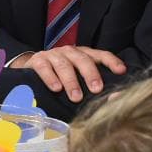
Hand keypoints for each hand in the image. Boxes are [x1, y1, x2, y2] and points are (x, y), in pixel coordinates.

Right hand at [8, 46, 125, 102]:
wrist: (31, 70)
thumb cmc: (59, 78)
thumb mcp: (77, 80)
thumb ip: (91, 87)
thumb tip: (114, 100)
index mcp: (83, 55)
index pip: (100, 54)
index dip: (111, 61)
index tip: (121, 71)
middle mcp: (69, 52)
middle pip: (82, 59)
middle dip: (90, 74)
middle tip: (96, 89)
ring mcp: (53, 55)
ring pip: (64, 65)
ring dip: (71, 81)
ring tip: (76, 97)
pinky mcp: (37, 60)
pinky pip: (44, 67)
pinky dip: (50, 78)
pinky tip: (55, 88)